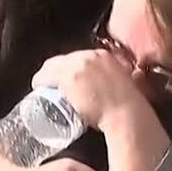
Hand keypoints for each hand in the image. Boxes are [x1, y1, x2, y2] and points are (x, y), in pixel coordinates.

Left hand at [32, 49, 150, 131]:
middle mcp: (90, 56)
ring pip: (54, 65)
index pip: (80, 56)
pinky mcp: (68, 78)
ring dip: (47, 75)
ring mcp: (78, 66)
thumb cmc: (129, 106)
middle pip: (65, 58)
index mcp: (104, 56)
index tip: (69, 77)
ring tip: (45, 86)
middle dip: (58, 70)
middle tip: (55, 84)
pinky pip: (46, 76)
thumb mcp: (128, 83)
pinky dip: (40, 81)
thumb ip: (123, 78)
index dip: (71, 67)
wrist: (126, 114)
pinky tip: (37, 87)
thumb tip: (133, 78)